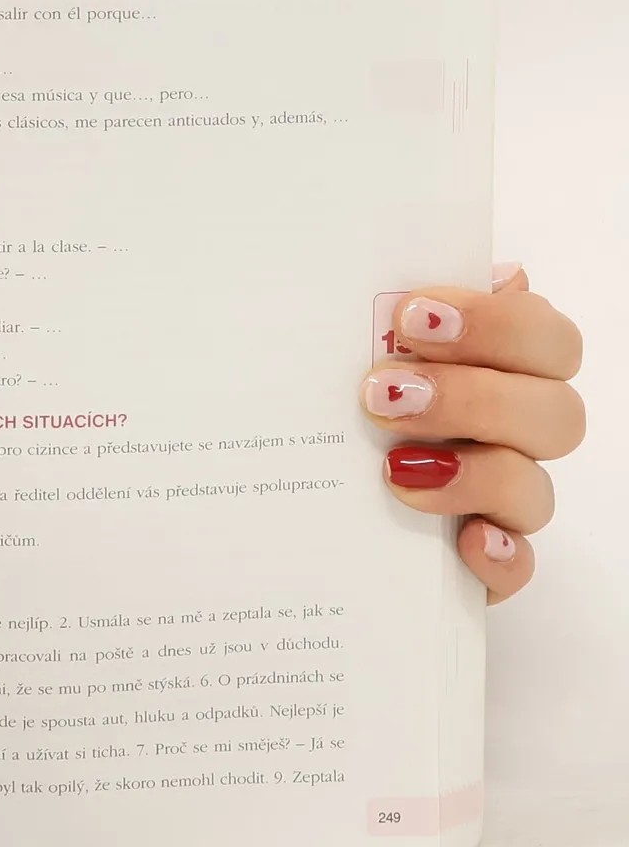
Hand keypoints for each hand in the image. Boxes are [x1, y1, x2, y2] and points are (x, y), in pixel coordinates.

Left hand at [363, 265, 582, 601]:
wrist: (292, 507)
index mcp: (497, 371)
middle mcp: (513, 434)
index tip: (410, 315)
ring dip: (474, 474)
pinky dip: (500, 556)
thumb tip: (418, 279)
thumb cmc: (332, 408)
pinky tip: (466, 542)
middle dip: (471, 396)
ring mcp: (503, 502)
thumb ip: (383, 320)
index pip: (544, 336)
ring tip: (393, 467)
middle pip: (553, 411)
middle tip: (381, 394)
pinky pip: (518, 568)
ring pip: (536, 489)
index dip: (495, 322)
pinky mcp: (484, 564)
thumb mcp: (341, 356)